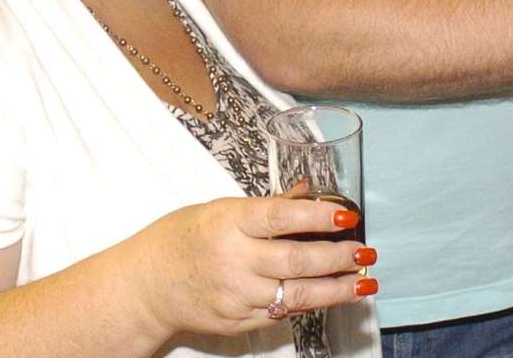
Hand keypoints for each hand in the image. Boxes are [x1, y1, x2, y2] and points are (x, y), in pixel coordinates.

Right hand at [136, 195, 375, 340]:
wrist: (148, 285)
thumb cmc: (182, 239)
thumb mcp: (221, 209)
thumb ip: (267, 205)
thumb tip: (307, 190)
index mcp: (229, 223)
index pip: (280, 217)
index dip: (317, 218)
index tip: (346, 217)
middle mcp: (234, 260)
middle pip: (296, 261)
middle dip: (338, 258)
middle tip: (364, 251)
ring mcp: (237, 296)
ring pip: (298, 294)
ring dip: (336, 288)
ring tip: (363, 281)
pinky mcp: (239, 322)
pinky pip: (282, 312)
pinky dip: (310, 302)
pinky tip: (332, 295)